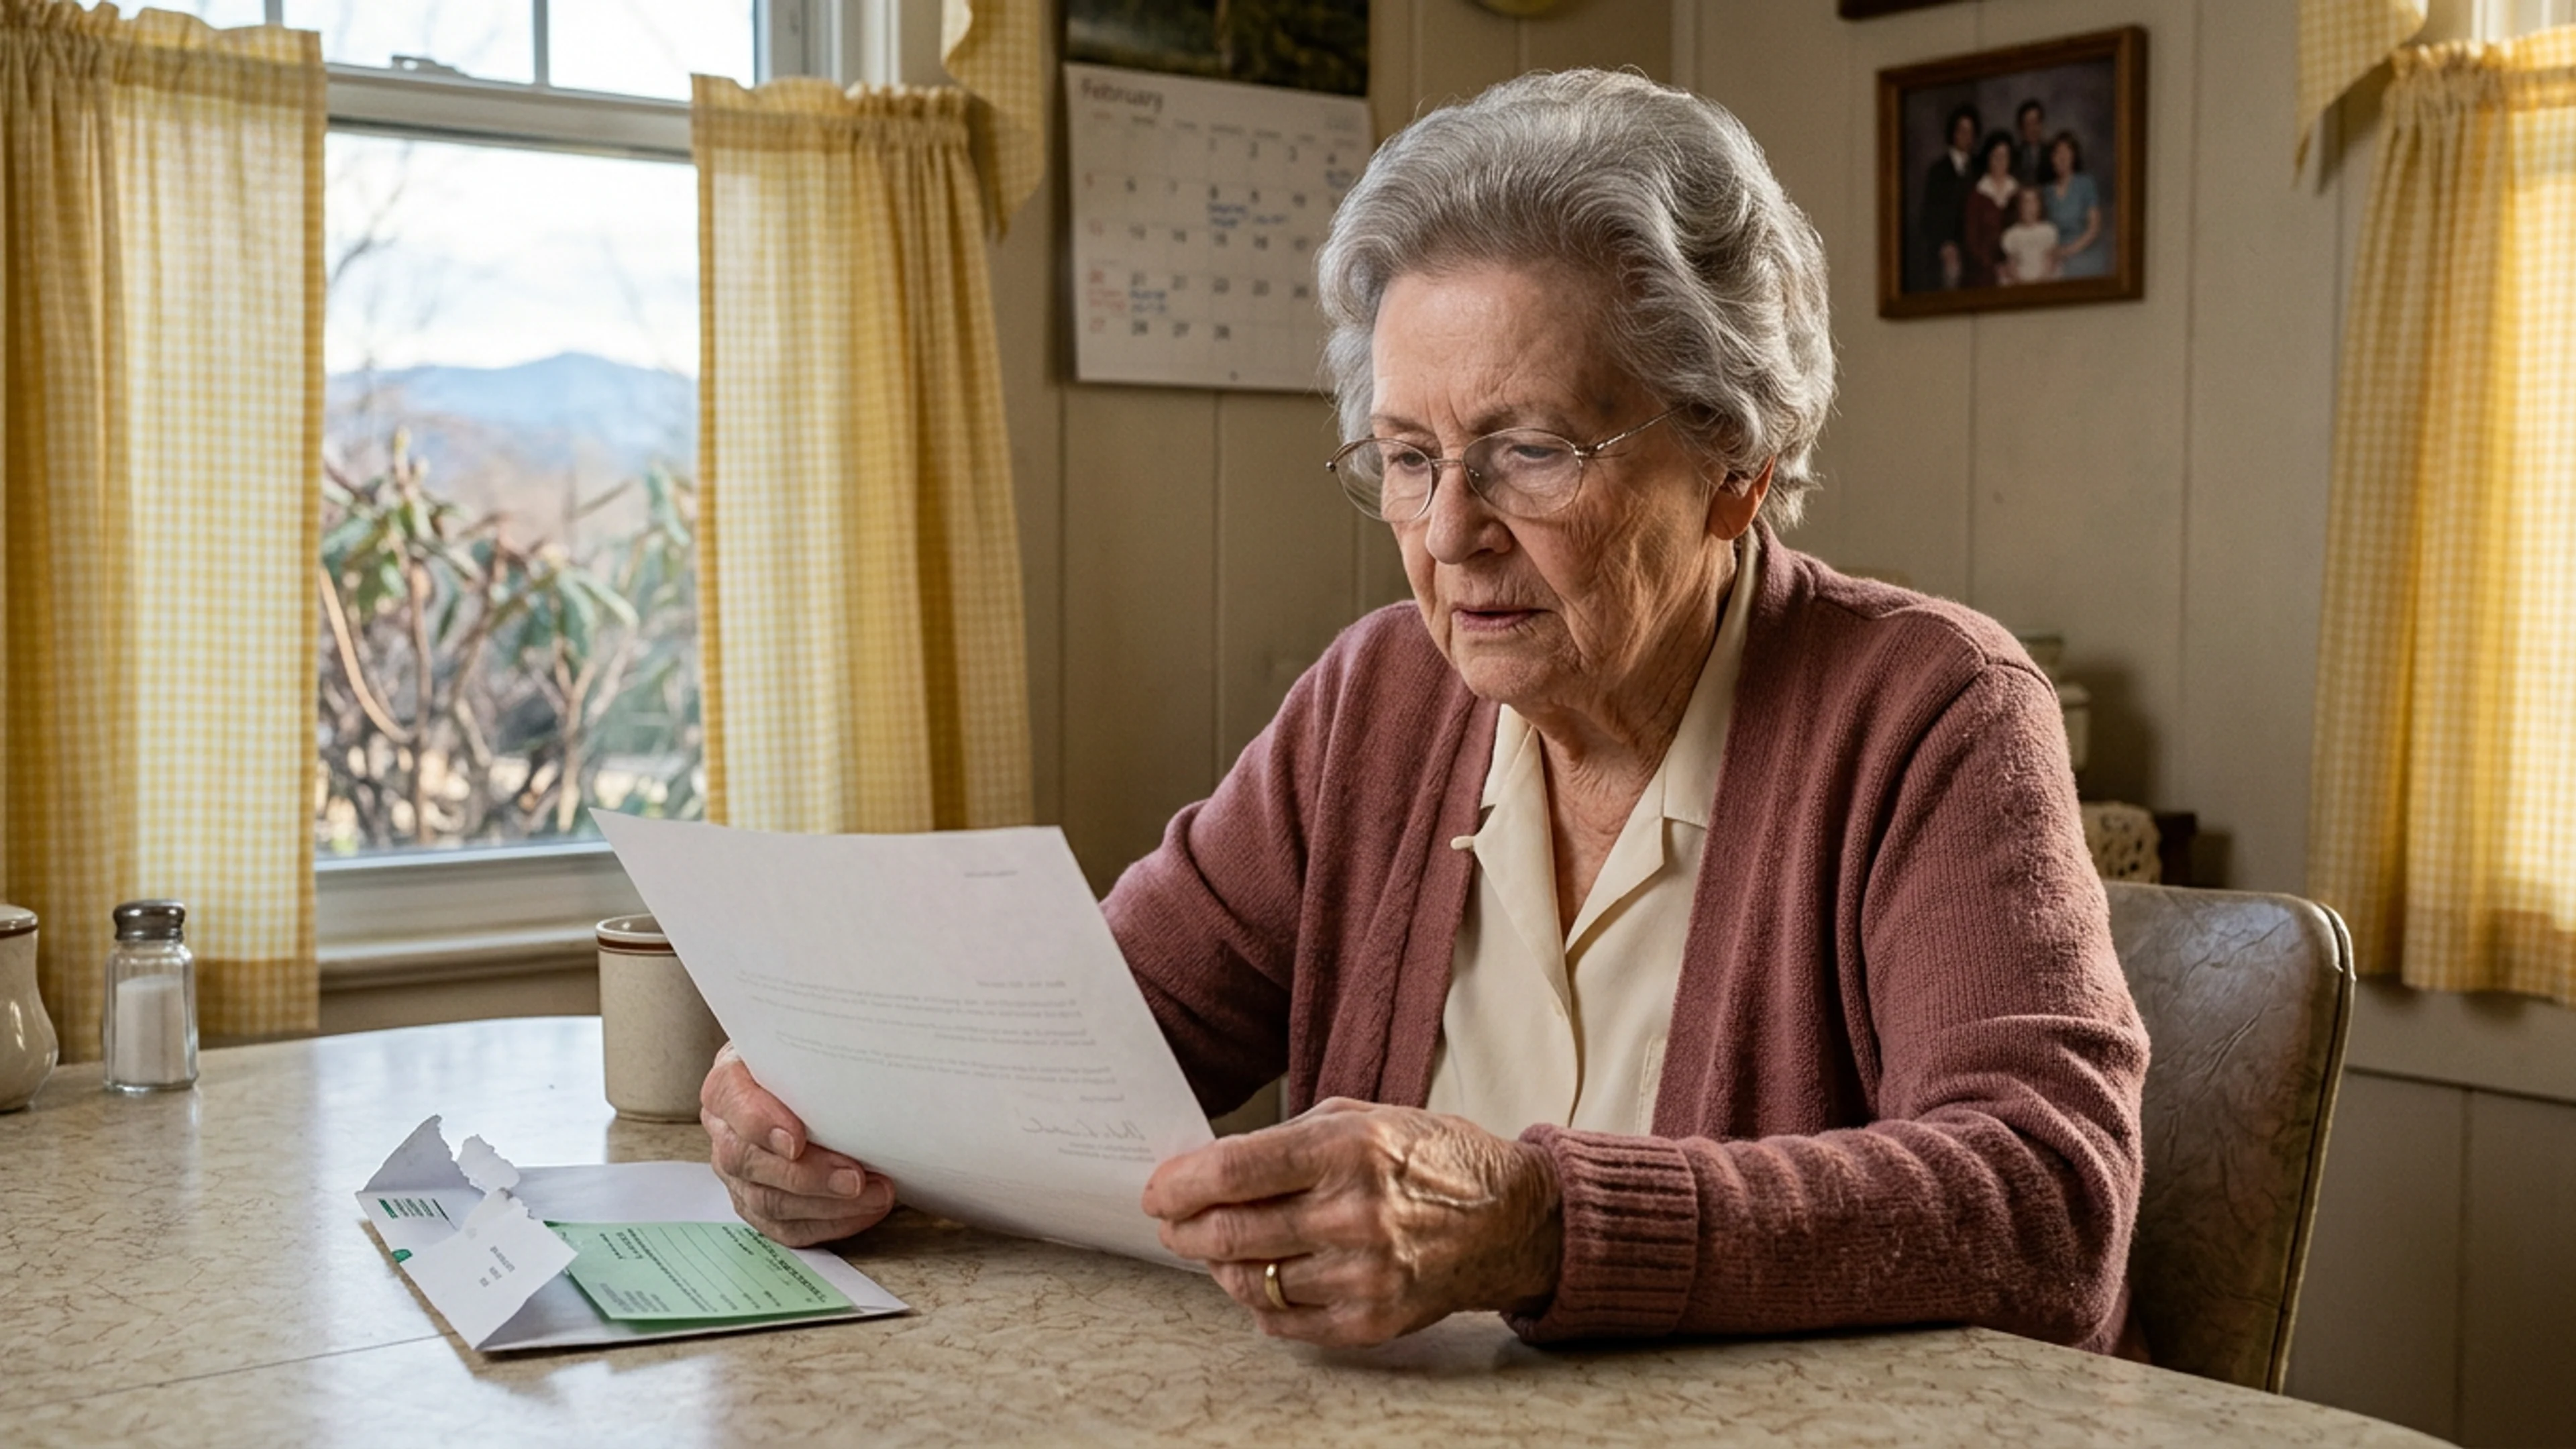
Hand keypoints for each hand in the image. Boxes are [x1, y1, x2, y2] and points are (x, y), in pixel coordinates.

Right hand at [701, 1042, 895, 1245]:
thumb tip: (860, 1034)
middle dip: (807, 1175)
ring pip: (768, 1201)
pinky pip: (786, 1227)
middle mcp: (725, 1131)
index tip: (797, 1139)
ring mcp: (738, 1173)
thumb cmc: (806, 1058)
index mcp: (728, 1082)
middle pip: (748, 1161)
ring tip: (877, 1194)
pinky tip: (864, 1212)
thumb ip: (817, 1040)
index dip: (760, 1122)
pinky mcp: (759, 1203)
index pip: (731, 1100)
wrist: (805, 1080)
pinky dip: (829, 1224)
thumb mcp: (806, 1037)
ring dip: (826, 1204)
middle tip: (856, 1178)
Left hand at [1141, 1098, 1562, 1347]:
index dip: (1180, 1183)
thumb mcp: (1364, 1117)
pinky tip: (1260, 1277)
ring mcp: (1363, 1274)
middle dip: (1183, 1228)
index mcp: (1349, 1150)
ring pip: (1250, 1282)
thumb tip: (1212, 1166)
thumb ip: (1288, 1140)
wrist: (1510, 1220)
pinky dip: (1258, 1300)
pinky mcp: (1371, 1320)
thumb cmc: (1432, 1159)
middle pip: (1229, 1232)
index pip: (1233, 1172)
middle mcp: (1354, 1214)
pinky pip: (1283, 1320)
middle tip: (1173, 1222)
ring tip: (1215, 1248)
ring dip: (1217, 1265)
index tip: (1158, 1190)